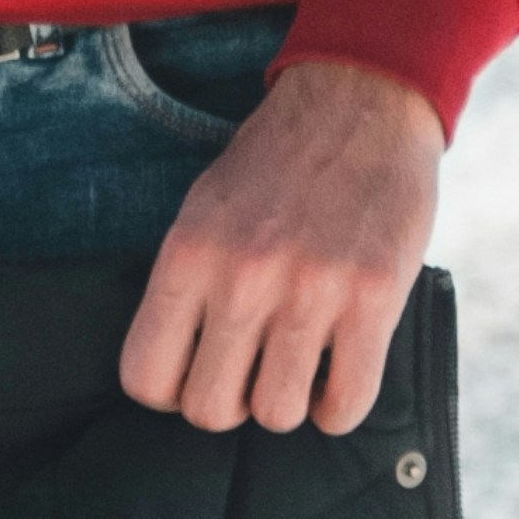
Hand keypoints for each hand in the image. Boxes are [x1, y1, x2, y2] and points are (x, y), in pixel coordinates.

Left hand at [119, 53, 438, 432]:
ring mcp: (310, 291)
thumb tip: (173, 370)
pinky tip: (337, 376)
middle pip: (209, 409)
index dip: (168, 391)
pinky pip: (345, 407)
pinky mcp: (372, 300)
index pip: (145, 375)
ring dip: (287, 402)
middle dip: (229, 402)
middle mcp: (242, 276)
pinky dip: (338, 407)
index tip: (193, 374)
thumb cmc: (275, 166)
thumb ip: (188, 283)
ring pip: (277, 415)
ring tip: (296, 367)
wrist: (358, 103)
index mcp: (190, 252)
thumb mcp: (203, 208)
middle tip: (250, 371)